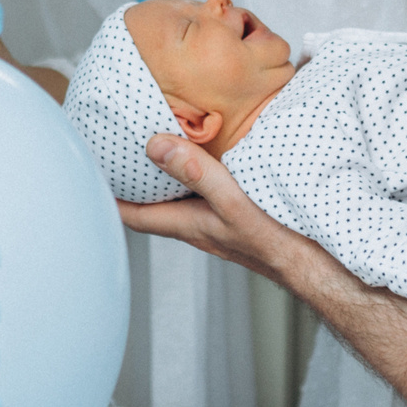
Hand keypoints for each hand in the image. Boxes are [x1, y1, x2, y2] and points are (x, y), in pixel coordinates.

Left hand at [115, 132, 322, 284]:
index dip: (106, 195)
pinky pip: (207, 190)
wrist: (320, 267)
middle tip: (117, 145)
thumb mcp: (235, 205)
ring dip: (166, 172)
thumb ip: (198, 174)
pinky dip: (198, 171)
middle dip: (132, 177)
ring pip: (179, 196)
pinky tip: (210, 151)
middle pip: (151, 202)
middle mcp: (198, 225)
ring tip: (155, 139)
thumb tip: (155, 146)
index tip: (86, 167)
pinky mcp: (239, 215)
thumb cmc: (280, 245)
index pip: (131, 214)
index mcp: (187, 225)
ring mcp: (218, 222)